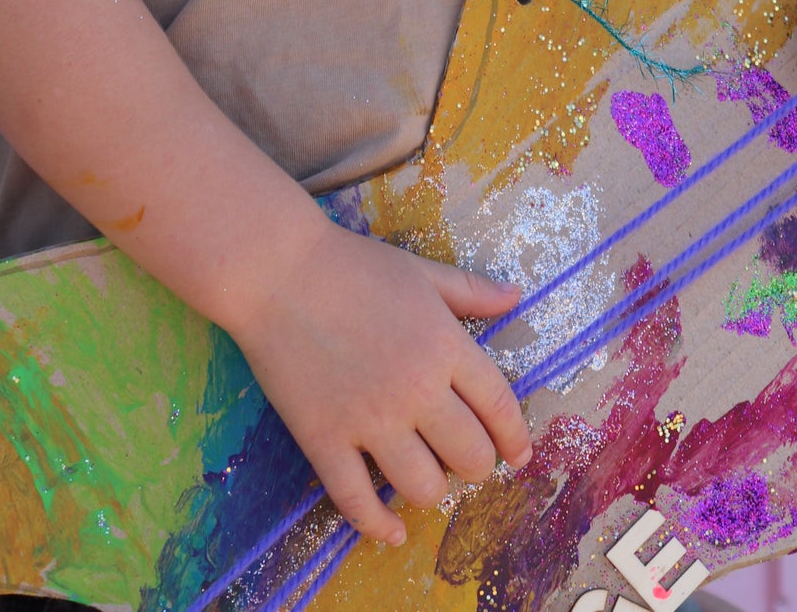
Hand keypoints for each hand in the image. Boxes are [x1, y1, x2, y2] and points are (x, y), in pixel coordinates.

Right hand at [232, 222, 531, 546]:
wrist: (276, 272)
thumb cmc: (352, 265)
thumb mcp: (420, 271)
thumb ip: (470, 290)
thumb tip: (516, 296)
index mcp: (445, 345)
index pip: (498, 406)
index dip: (515, 437)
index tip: (519, 455)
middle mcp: (416, 389)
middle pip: (469, 455)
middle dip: (476, 465)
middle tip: (466, 461)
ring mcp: (369, 420)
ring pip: (423, 486)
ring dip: (434, 490)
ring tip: (428, 478)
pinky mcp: (325, 440)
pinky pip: (358, 501)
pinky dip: (379, 526)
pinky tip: (392, 530)